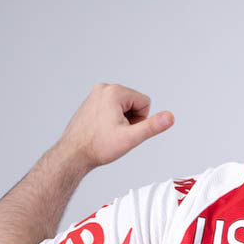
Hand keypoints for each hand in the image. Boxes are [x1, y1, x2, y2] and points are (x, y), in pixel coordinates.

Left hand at [55, 83, 173, 168]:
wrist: (73, 154)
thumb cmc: (97, 147)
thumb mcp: (131, 138)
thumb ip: (152, 126)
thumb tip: (170, 117)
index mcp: (114, 92)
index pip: (145, 103)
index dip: (140, 120)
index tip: (123, 130)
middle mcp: (104, 88)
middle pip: (135, 103)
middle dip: (130, 120)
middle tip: (115, 132)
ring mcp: (96, 94)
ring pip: (124, 106)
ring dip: (122, 120)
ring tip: (107, 131)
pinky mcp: (92, 101)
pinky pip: (113, 108)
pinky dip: (112, 119)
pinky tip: (102, 129)